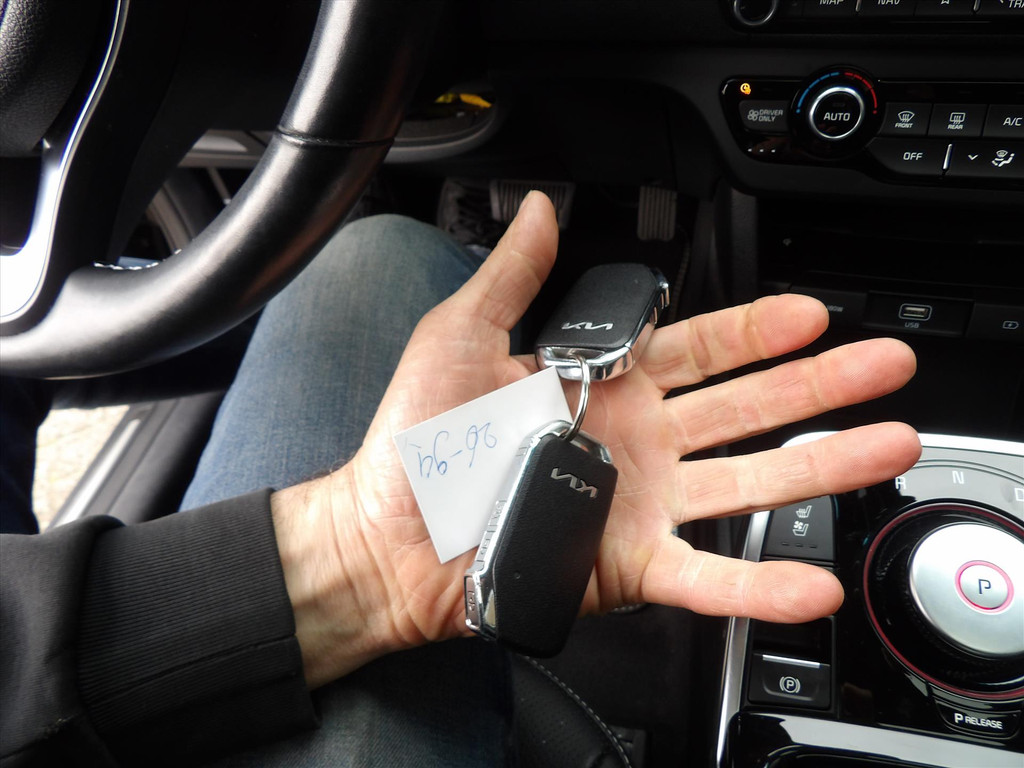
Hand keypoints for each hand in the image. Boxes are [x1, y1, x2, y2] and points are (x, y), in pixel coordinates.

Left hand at [274, 192, 920, 687]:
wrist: (388, 534)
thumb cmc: (419, 439)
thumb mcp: (463, 335)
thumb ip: (514, 273)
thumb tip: (539, 210)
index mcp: (606, 385)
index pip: (701, 348)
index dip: (758, 328)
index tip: (808, 310)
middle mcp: (637, 442)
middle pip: (748, 407)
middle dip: (820, 384)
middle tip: (883, 363)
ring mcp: (640, 503)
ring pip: (750, 483)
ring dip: (822, 467)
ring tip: (885, 445)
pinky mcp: (629, 565)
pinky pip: (706, 575)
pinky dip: (759, 584)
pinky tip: (813, 579)